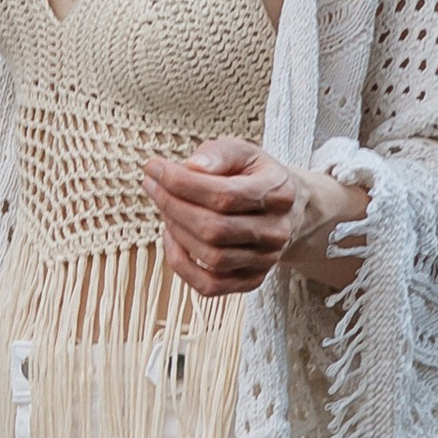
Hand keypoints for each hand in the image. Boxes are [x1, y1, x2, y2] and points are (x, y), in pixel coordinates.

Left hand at [139, 138, 298, 296]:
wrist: (286, 210)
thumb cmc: (255, 176)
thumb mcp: (242, 152)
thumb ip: (218, 154)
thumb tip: (191, 167)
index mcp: (279, 193)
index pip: (225, 195)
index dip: (182, 183)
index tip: (154, 168)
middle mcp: (277, 231)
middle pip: (215, 229)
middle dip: (172, 206)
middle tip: (152, 186)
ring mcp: (266, 260)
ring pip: (211, 257)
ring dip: (177, 232)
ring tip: (164, 207)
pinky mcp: (252, 280)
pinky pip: (209, 286)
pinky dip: (181, 265)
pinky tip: (171, 238)